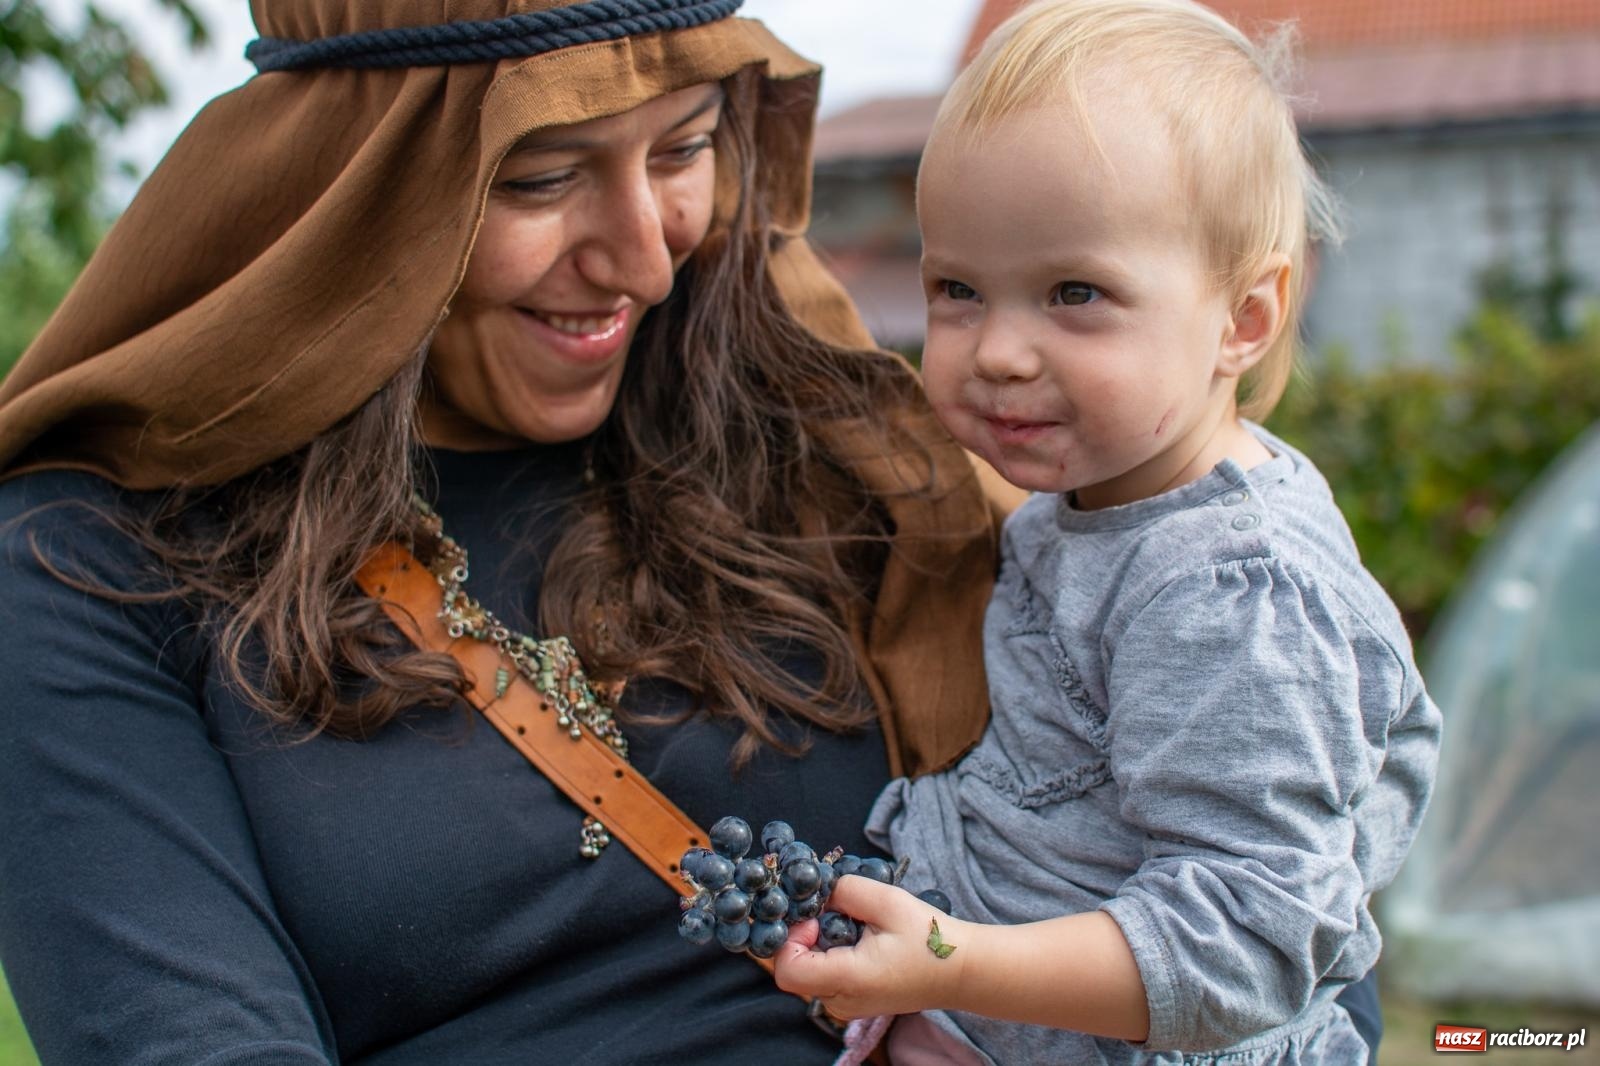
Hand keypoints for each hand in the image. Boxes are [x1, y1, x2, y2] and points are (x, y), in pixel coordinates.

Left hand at [772, 874, 968, 1018]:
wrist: (961, 971)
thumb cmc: (930, 938)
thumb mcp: (888, 901)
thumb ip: (846, 890)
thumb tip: (817, 891)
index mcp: (848, 979)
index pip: (787, 969)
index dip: (791, 937)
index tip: (817, 916)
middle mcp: (842, 1002)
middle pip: (796, 968)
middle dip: (808, 935)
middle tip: (837, 912)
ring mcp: (848, 1007)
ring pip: (810, 971)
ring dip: (822, 943)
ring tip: (856, 926)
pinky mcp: (855, 1003)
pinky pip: (826, 977)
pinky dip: (833, 954)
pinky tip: (861, 939)